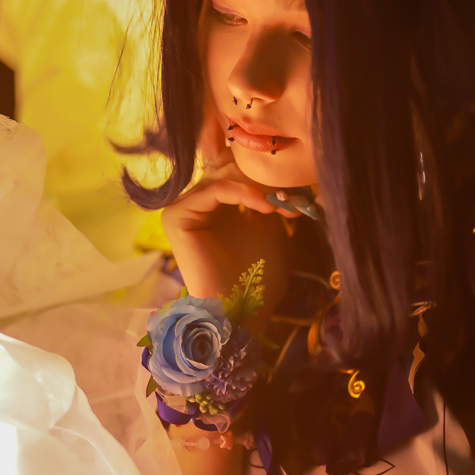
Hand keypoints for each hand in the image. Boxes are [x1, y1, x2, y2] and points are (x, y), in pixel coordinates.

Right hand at [161, 105, 295, 324]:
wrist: (241, 311)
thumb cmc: (256, 277)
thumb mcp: (268, 224)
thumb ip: (267, 193)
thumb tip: (282, 168)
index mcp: (212, 201)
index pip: (235, 164)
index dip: (265, 170)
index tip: (297, 188)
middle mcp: (192, 200)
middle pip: (230, 164)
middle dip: (265, 177)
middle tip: (293, 195)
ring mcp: (181, 206)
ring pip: (225, 174)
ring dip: (259, 187)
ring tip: (283, 205)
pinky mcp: (176, 215)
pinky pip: (215, 189)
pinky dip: (244, 194)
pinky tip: (266, 208)